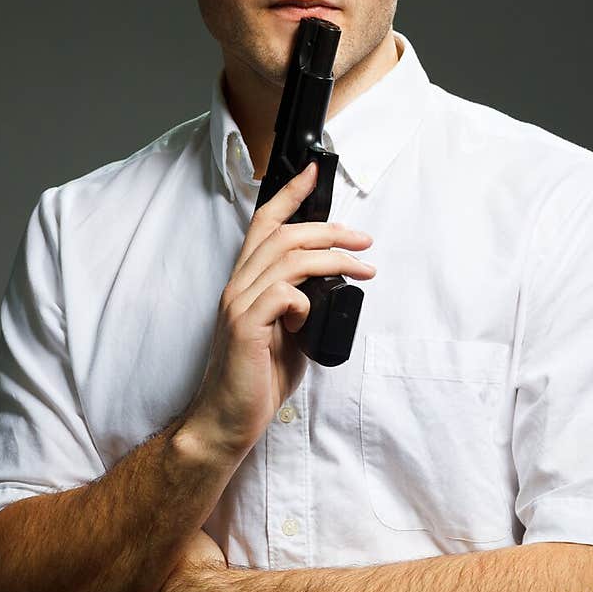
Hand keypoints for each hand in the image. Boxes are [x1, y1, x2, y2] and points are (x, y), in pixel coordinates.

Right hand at [186, 161, 375, 456]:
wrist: (227, 419)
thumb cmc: (258, 379)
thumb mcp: (287, 332)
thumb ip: (301, 303)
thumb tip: (333, 285)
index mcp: (246, 283)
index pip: (263, 224)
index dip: (289, 194)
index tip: (313, 172)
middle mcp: (238, 287)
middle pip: (282, 235)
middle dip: (329, 229)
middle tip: (364, 238)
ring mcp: (239, 306)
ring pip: (288, 259)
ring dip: (333, 259)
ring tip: (364, 268)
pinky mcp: (246, 328)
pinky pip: (282, 295)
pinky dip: (304, 300)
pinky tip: (309, 320)